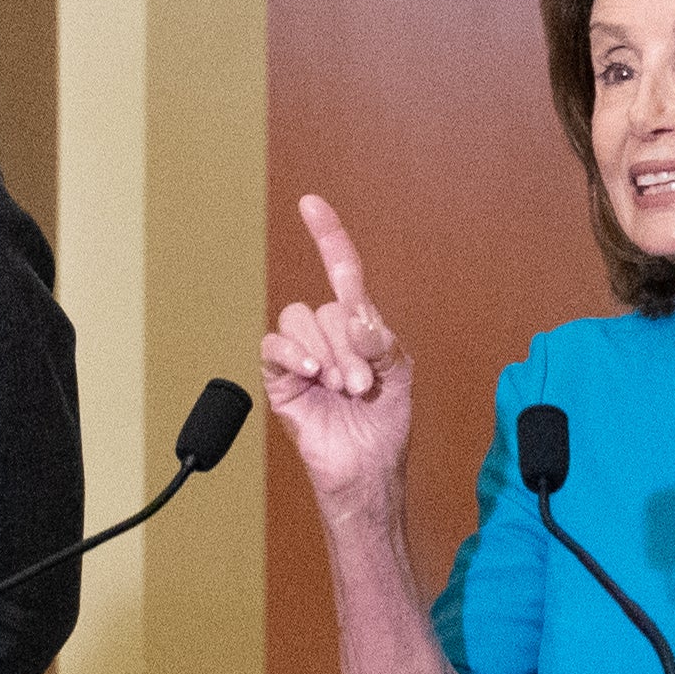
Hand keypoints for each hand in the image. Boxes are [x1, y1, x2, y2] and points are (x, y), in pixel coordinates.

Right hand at [260, 194, 413, 513]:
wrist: (366, 470)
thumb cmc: (385, 424)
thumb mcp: (400, 374)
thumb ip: (380, 339)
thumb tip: (354, 318)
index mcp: (358, 328)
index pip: (341, 271)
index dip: (328, 237)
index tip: (311, 204)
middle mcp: (327, 335)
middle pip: (326, 306)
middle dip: (349, 345)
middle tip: (364, 385)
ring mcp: (302, 356)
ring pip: (300, 321)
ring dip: (326, 354)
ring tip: (342, 388)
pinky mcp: (280, 380)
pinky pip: (274, 348)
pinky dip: (292, 355)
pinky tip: (311, 375)